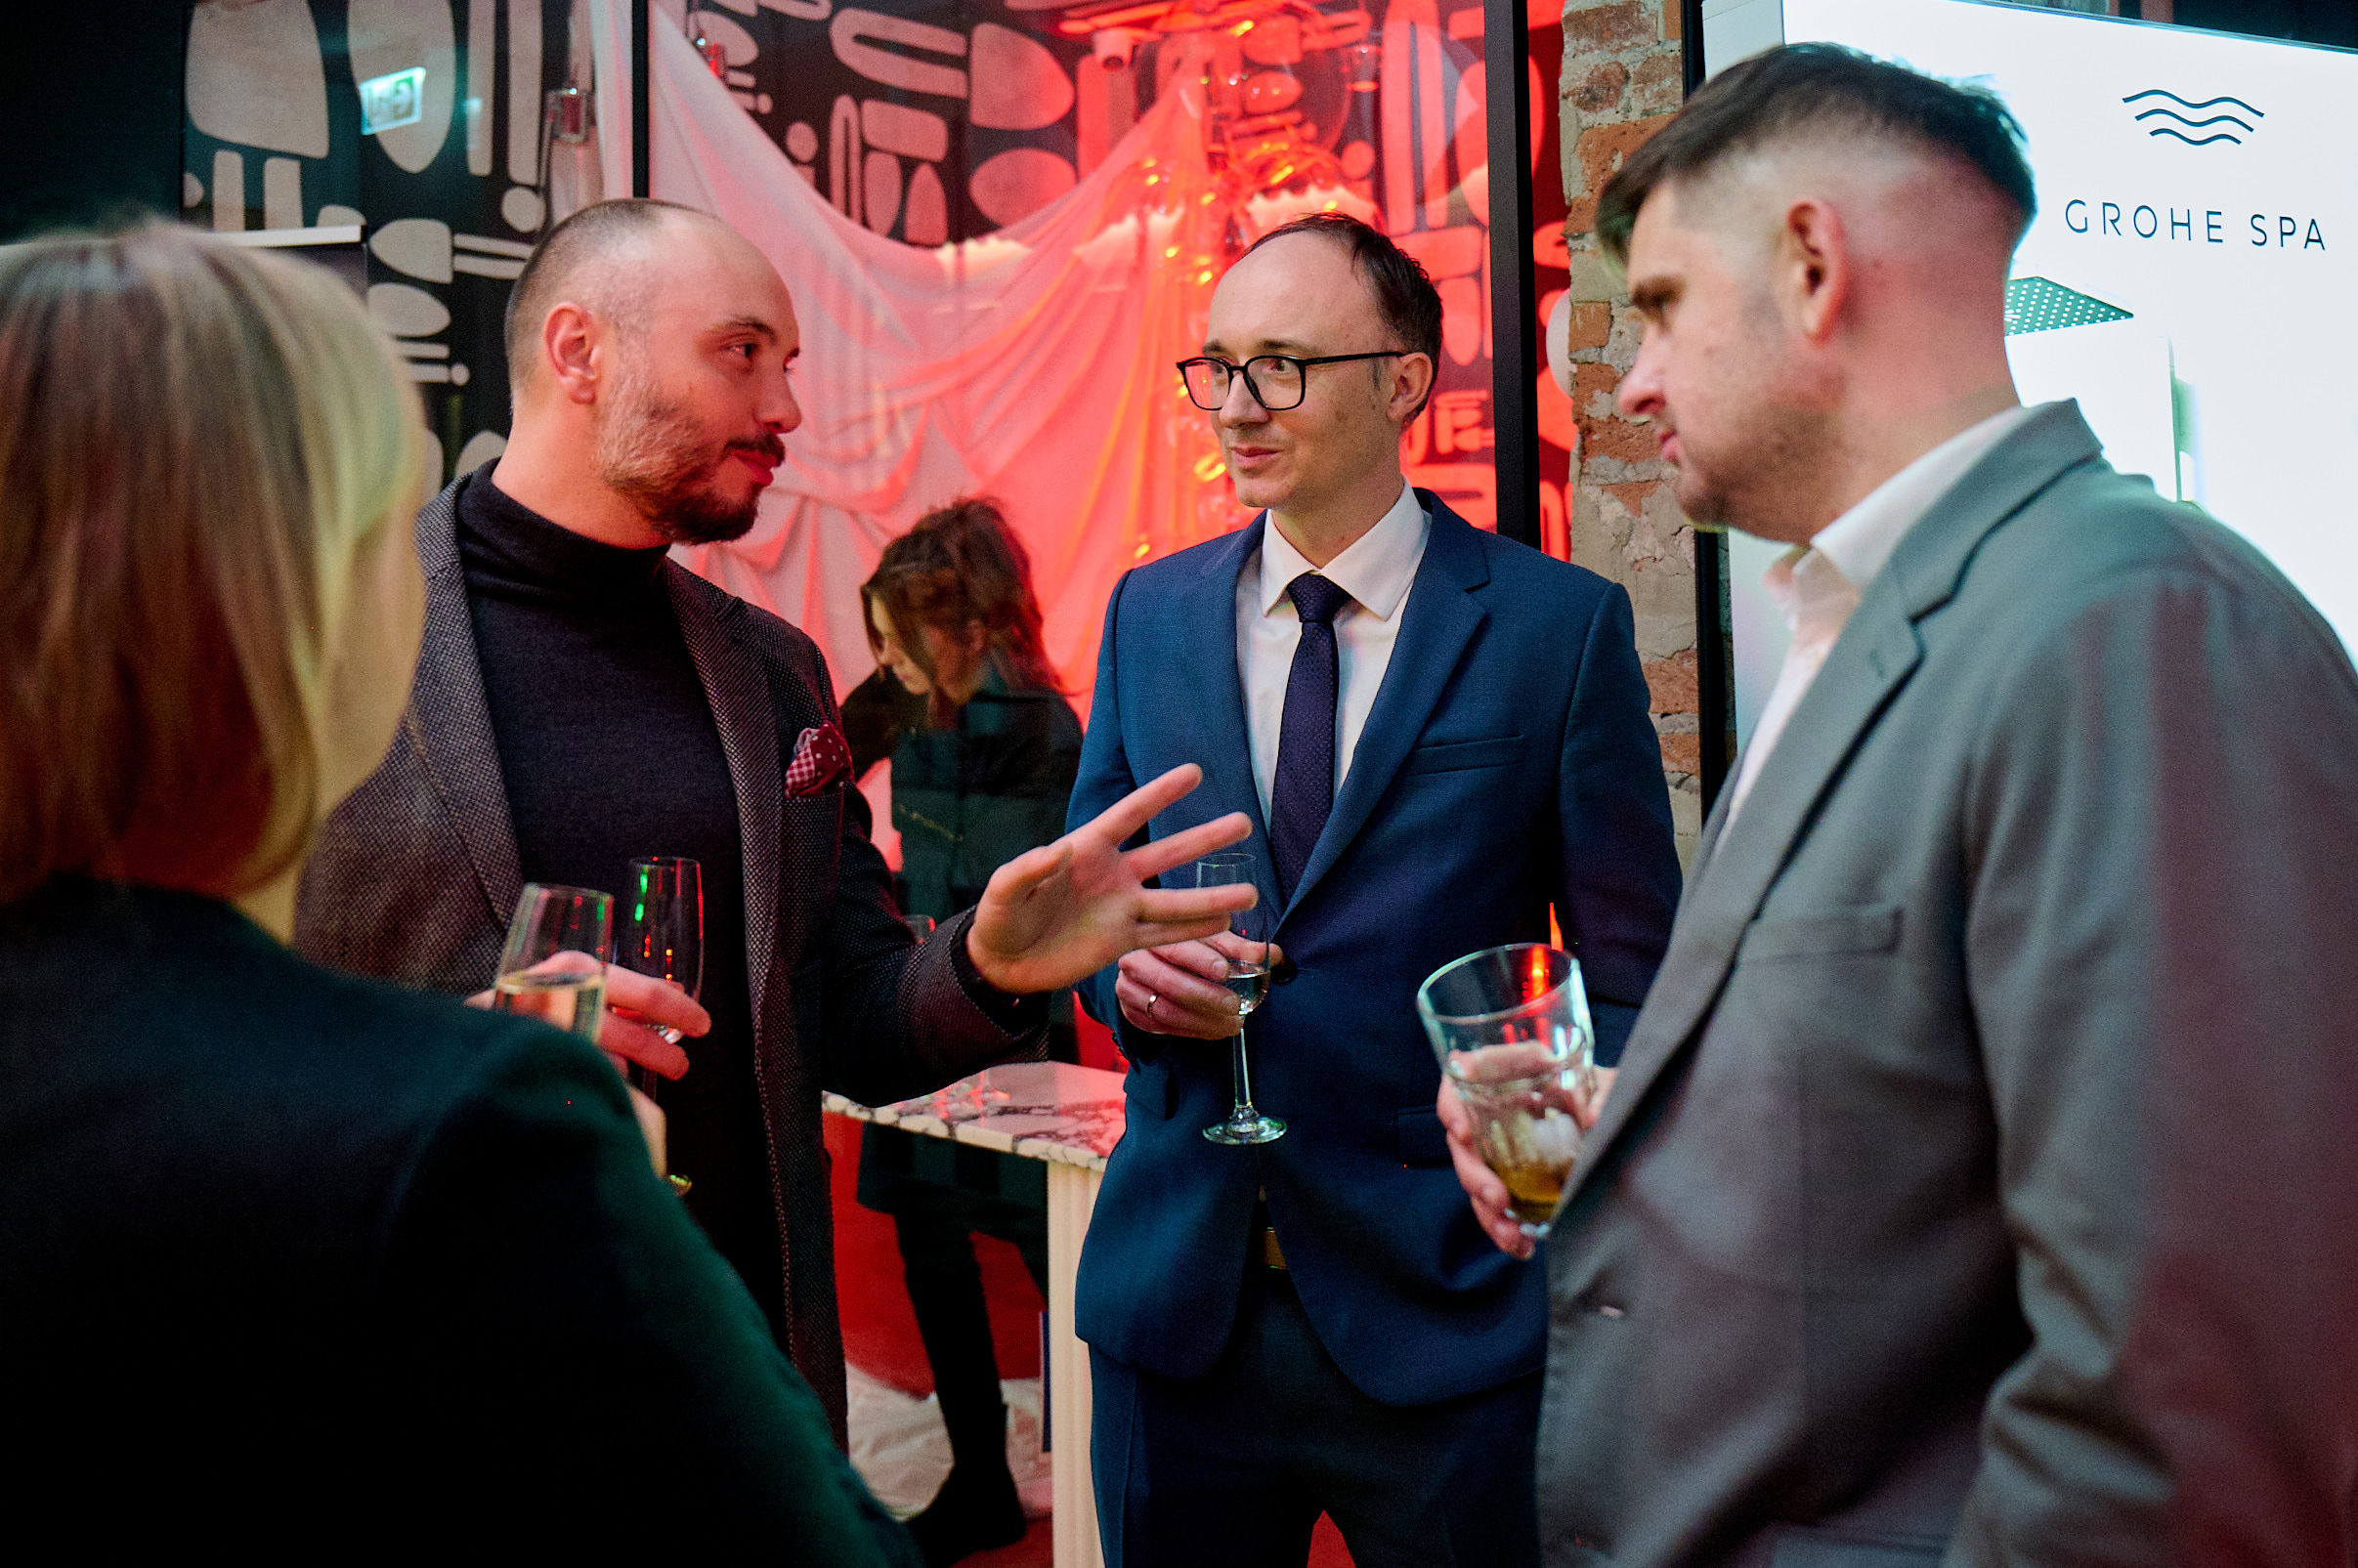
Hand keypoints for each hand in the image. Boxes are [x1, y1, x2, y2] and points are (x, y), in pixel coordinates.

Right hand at [467, 961, 708, 1081]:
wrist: (461, 1024)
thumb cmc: (531, 1001)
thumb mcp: (575, 982)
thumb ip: (618, 991)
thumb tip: (677, 999)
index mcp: (579, 966)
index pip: (642, 991)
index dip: (679, 1010)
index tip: (702, 1025)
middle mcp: (562, 992)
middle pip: (628, 1029)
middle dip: (662, 1051)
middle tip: (682, 1066)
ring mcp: (543, 1026)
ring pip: (605, 1055)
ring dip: (632, 1067)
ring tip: (654, 1079)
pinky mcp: (527, 1053)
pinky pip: (577, 1071)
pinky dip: (596, 1078)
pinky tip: (608, 1084)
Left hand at [965, 764, 1254, 994]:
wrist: (1001, 965)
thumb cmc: (999, 919)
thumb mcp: (1003, 890)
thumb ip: (1027, 869)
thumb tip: (1059, 850)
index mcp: (1086, 850)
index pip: (1129, 815)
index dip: (1161, 794)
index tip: (1195, 773)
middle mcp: (1112, 876)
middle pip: (1167, 853)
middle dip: (1205, 839)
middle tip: (1245, 823)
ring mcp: (1121, 909)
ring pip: (1175, 901)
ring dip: (1212, 896)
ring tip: (1252, 892)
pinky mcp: (1121, 943)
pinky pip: (1163, 935)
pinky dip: (1193, 932)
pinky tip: (1225, 925)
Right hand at [1116, 932, 1280, 1039]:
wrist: (1148, 960)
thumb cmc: (1184, 946)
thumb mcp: (1209, 940)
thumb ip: (1237, 948)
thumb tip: (1271, 954)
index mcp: (1153, 934)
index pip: (1175, 947)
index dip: (1200, 959)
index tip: (1224, 970)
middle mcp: (1133, 960)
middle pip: (1169, 983)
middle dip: (1206, 997)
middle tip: (1234, 1006)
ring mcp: (1128, 988)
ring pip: (1165, 1010)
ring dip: (1202, 1021)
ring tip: (1231, 1024)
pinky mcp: (1130, 1011)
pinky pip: (1160, 1028)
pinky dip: (1190, 1031)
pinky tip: (1212, 1030)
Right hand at [1438, 1067, 1616, 1260]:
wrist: (1604, 1114)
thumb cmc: (1594, 1087)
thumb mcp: (1601, 1081)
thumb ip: (1599, 1091)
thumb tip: (1595, 1117)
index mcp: (1502, 1075)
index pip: (1458, 1082)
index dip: (1452, 1108)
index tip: (1464, 1134)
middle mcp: (1490, 1112)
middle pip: (1462, 1144)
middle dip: (1475, 1177)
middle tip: (1498, 1200)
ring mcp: (1495, 1147)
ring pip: (1475, 1180)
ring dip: (1487, 1212)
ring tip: (1511, 1237)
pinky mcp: (1507, 1177)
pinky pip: (1494, 1202)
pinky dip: (1504, 1226)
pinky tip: (1521, 1245)